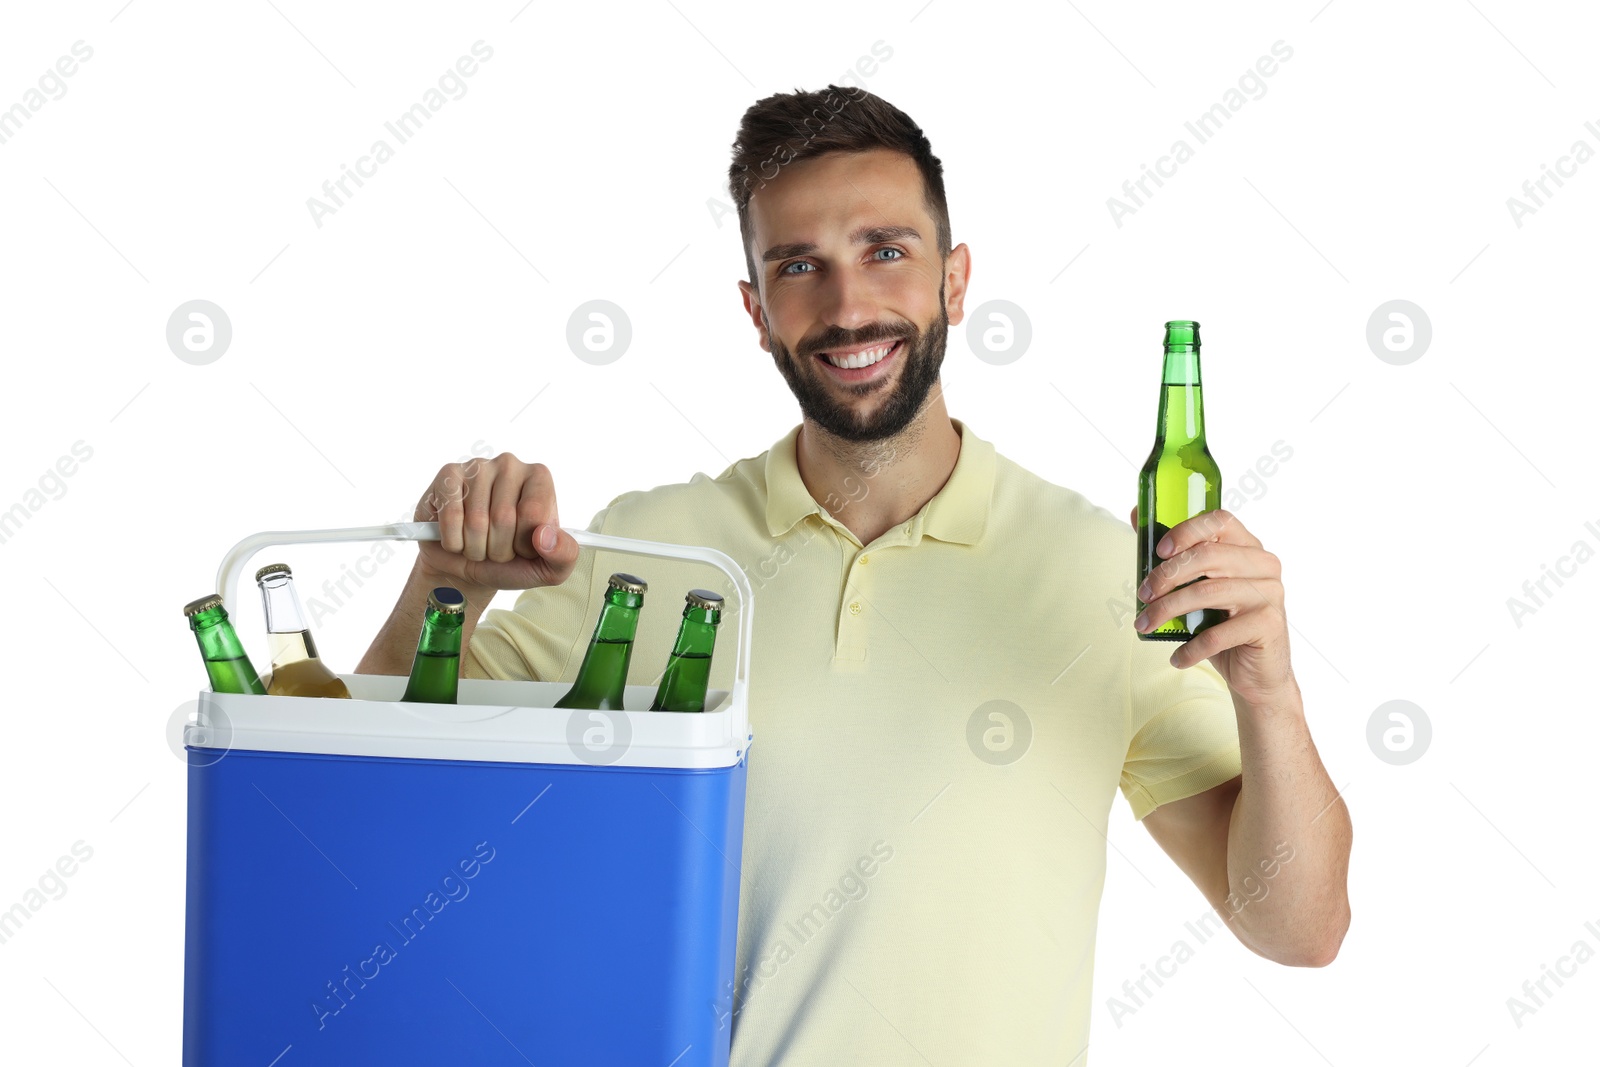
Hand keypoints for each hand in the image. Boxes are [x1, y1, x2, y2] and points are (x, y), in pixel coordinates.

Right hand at [414, 454, 580, 594]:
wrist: (469, 568)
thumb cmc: (512, 562)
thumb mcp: (548, 568)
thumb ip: (564, 555)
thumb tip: (544, 536)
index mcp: (540, 478)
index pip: (533, 515)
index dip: (524, 544)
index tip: (521, 547)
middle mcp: (510, 464)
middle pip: (503, 518)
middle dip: (498, 549)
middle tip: (495, 549)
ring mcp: (477, 467)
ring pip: (475, 521)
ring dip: (474, 548)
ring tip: (477, 543)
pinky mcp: (448, 476)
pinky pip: (451, 517)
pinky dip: (453, 541)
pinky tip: (456, 537)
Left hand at [1128, 506, 1294, 706]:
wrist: (1259, 673)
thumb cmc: (1225, 624)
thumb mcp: (1200, 587)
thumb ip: (1175, 554)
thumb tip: (1136, 515)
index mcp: (1249, 547)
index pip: (1219, 521)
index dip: (1186, 531)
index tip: (1158, 551)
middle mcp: (1264, 564)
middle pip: (1208, 555)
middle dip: (1166, 575)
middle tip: (1142, 595)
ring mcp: (1269, 594)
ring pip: (1207, 592)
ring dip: (1167, 610)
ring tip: (1145, 625)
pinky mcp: (1268, 624)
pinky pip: (1217, 634)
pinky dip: (1190, 648)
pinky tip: (1176, 657)